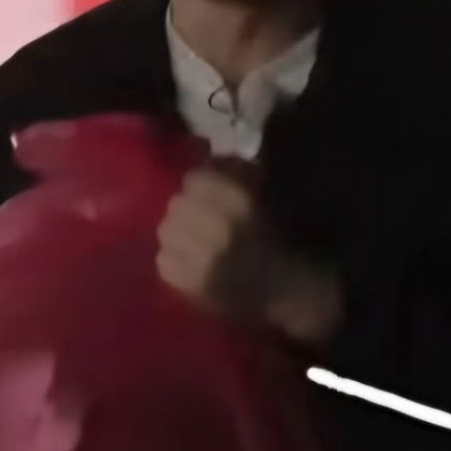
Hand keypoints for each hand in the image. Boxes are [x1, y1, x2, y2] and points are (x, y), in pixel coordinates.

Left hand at [156, 163, 341, 348]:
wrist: (287, 291)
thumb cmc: (277, 240)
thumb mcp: (264, 197)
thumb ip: (237, 175)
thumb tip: (208, 159)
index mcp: (242, 205)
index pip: (195, 180)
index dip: (198, 185)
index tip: (203, 192)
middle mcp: (220, 229)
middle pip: (176, 204)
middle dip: (184, 209)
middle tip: (193, 218)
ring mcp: (203, 260)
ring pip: (166, 231)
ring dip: (175, 232)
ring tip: (188, 240)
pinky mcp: (192, 285)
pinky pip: (163, 261)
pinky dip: (172, 260)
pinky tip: (187, 262)